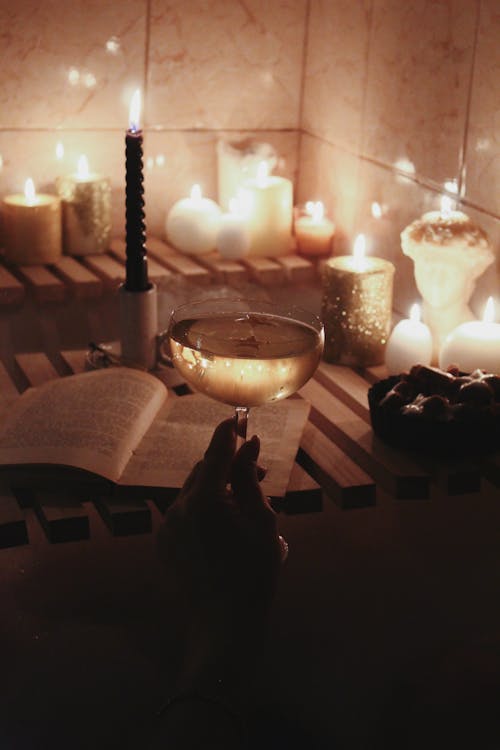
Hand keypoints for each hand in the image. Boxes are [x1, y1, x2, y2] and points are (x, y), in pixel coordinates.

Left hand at [157, 417, 281, 632]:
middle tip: (257, 473)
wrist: (225, 625)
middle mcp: (177, 509)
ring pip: (192, 493)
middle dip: (227, 467)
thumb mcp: (260, 520)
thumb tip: (249, 445)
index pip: (216, 454)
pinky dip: (202, 511)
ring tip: (242, 506)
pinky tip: (223, 528)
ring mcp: (166, 528)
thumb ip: (249, 479)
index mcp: (203, 501)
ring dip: (215, 490)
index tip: (236, 419)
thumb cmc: (253, 572)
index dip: (228, 434)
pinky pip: (184, 515)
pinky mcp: (163, 544)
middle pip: (203, 472)